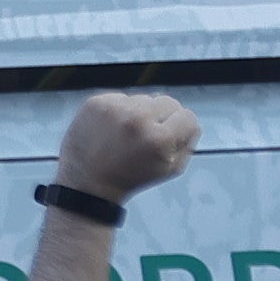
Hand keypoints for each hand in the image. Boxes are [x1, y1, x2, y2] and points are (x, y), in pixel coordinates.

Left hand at [54, 91, 196, 199]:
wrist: (88, 182)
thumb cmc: (131, 178)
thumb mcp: (170, 170)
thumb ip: (188, 144)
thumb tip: (191, 123)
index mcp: (159, 138)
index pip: (187, 116)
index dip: (181, 128)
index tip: (171, 136)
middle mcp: (138, 118)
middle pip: (168, 102)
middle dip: (163, 117)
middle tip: (149, 134)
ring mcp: (115, 108)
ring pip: (143, 98)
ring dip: (140, 113)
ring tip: (127, 134)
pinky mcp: (97, 102)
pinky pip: (120, 98)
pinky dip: (119, 110)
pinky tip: (112, 128)